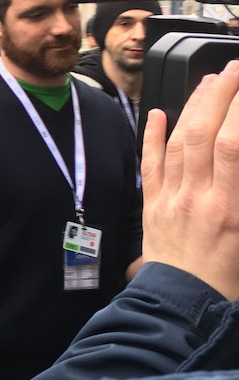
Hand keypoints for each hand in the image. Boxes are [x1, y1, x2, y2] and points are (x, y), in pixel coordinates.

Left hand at [142, 60, 238, 299]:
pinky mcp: (152, 207)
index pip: (234, 146)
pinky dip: (152, 137)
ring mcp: (170, 200)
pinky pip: (150, 165)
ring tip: (208, 82)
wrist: (182, 309)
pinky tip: (158, 114)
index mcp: (228, 209)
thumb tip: (236, 156)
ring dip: (192, 107)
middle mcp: (196, 198)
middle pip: (204, 133)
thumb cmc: (225, 281)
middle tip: (234, 70)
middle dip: (220, 95)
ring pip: (178, 142)